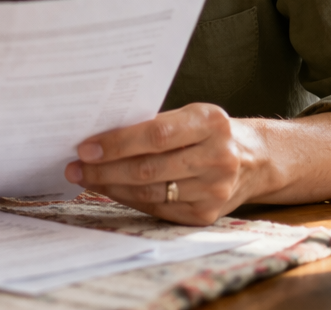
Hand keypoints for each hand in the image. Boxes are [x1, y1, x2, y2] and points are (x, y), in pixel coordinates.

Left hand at [65, 103, 267, 225]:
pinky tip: (109, 189)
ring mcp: (214, 190)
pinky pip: (157, 208)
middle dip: (104, 169)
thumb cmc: (208, 132)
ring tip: (84, 178)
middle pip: (149, 168)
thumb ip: (153, 124)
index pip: (156, 134)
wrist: (255, 160)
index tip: (85, 147)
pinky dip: (128, 199)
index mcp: (211, 123)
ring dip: (110, 186)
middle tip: (74, 166)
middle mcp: (218, 157)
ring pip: (149, 192)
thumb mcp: (191, 116)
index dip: (118, 143)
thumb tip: (98, 136)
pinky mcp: (206, 215)